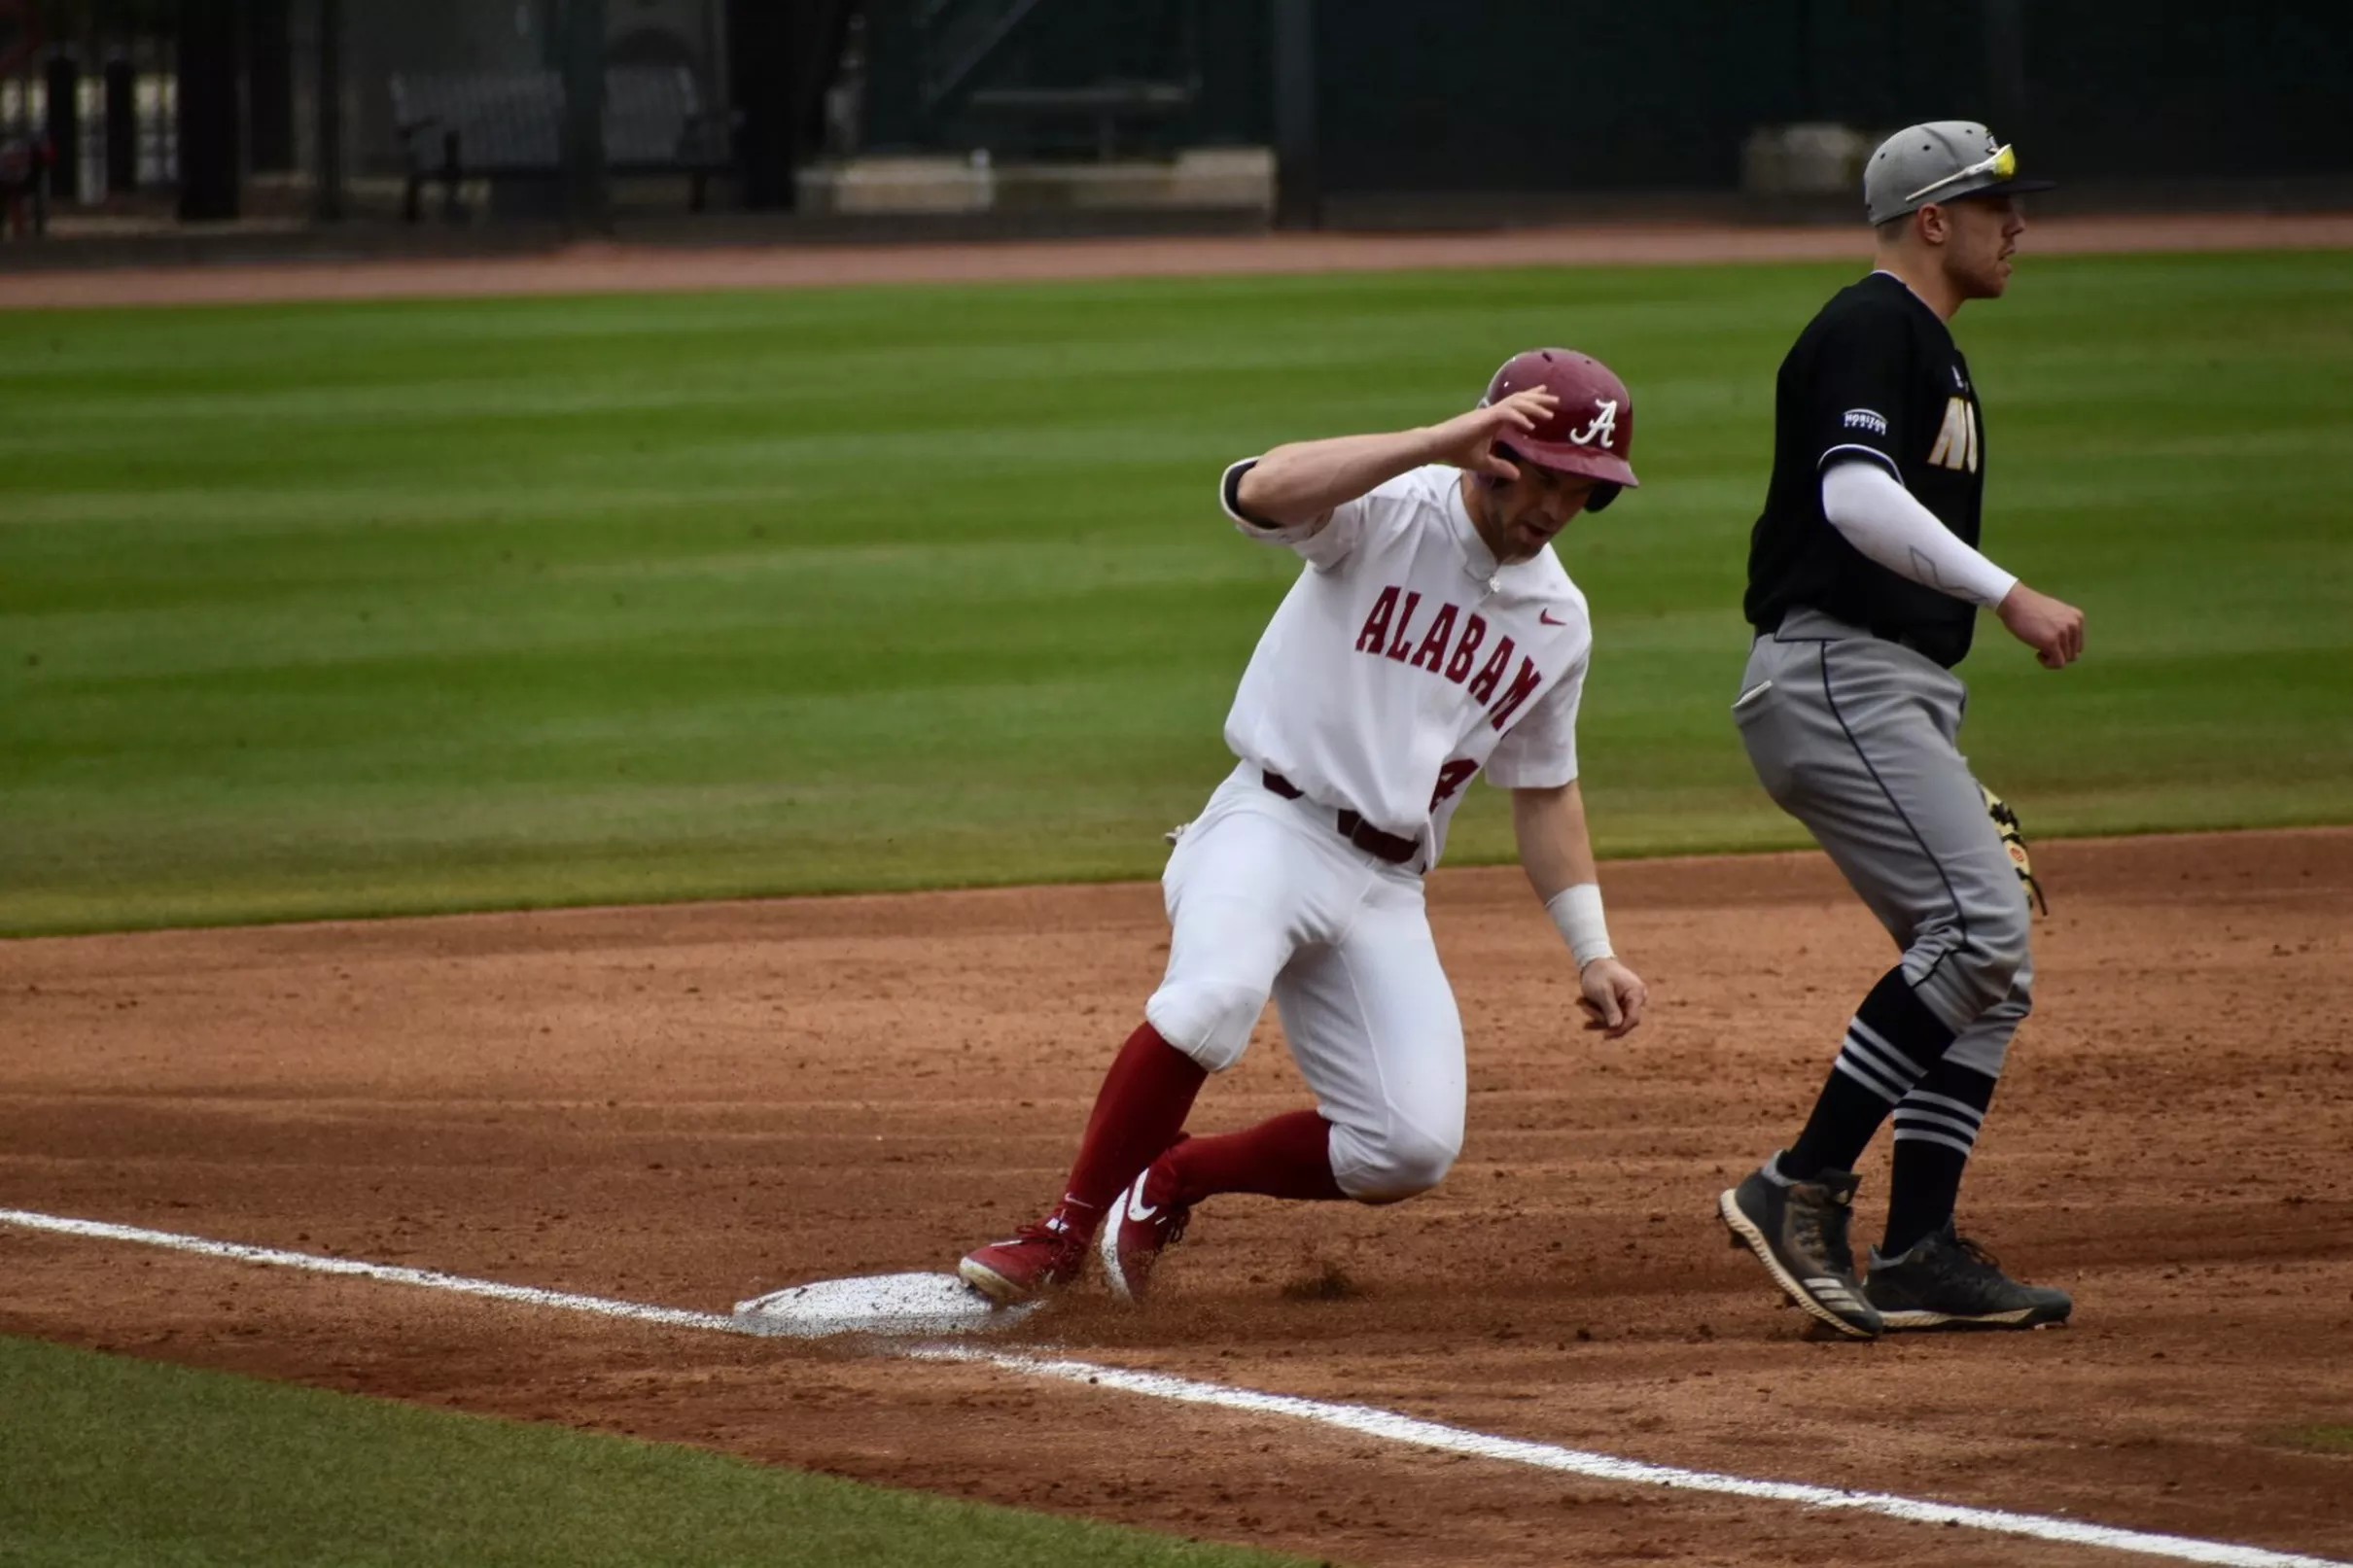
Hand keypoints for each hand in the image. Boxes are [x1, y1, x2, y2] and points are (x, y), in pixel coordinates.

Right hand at [1425, 388, 1556, 480]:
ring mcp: (1488, 414)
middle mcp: (1493, 412)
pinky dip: (1519, 418)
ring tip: (1550, 413)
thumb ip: (1500, 467)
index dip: (1530, 400)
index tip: (1544, 395)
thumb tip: (1517, 476)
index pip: (1515, 405)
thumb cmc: (1455, 451)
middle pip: (1520, 400)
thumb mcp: (1483, 463)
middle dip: (1538, 398)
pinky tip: (1530, 425)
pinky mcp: (1484, 418)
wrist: (1437, 446)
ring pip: (1516, 404)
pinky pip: (1506, 414)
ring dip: (1534, 407)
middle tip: (1556, 399)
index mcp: (1492, 419)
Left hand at [1577, 956, 1647, 1039]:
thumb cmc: (1598, 974)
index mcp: (1637, 993)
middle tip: (1581, 1004)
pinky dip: (1597, 1012)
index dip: (1619, 1030)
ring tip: (1580, 1001)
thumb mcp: (1601, 991)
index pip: (1633, 1019)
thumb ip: (1610, 1009)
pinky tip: (1583, 1005)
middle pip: (1623, 1020)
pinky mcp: (1623, 1003)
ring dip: (1595, 1014)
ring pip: (1615, 1019)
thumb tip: (1616, 1026)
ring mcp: (1631, 1001)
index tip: (1604, 1036)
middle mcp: (1638, 998)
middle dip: (1601, 1017)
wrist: (1594, 961)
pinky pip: (1611, 1015)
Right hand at [1996, 582, 2084, 667]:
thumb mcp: (2055, 615)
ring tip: (2039, 650)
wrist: (2015, 602)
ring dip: (2052, 659)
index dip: (2063, 649)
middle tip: (2042, 648)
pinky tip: (2037, 654)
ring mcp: (2063, 634)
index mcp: (2077, 618)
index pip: (2078, 645)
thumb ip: (2064, 628)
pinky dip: (2048, 664)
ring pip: (2066, 660)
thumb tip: (2066, 650)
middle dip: (2058, 654)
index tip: (2049, 645)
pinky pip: (2058, 663)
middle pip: (2073, 654)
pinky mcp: (2052, 642)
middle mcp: (2074, 625)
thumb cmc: (2030, 608)